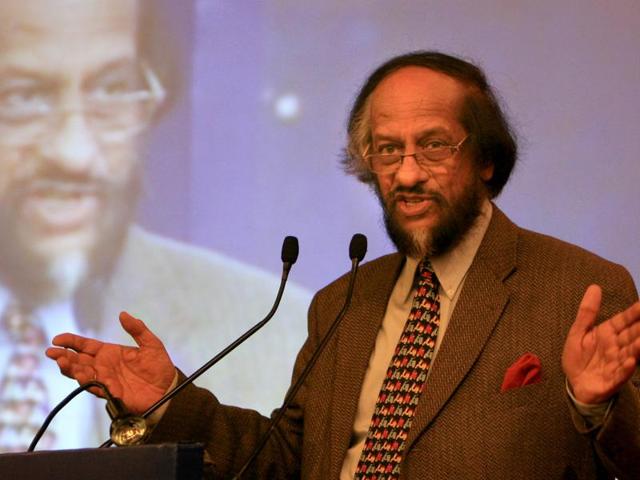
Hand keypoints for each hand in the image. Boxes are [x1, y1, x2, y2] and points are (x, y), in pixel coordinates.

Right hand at [46, 311, 175, 413]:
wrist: (168, 389)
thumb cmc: (160, 367)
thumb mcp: (151, 344)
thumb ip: (137, 329)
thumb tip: (123, 314)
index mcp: (110, 353)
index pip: (85, 346)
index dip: (71, 342)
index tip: (58, 339)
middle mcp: (104, 366)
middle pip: (78, 360)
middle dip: (63, 356)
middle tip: (52, 352)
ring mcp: (105, 379)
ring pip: (81, 373)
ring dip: (70, 368)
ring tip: (61, 361)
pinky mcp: (110, 392)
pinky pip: (94, 386)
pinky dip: (85, 380)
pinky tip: (79, 373)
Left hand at [562, 285, 639, 403]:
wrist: (574, 384)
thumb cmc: (578, 357)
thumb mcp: (578, 332)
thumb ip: (587, 312)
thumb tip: (595, 287)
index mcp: (607, 333)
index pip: (623, 320)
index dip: (634, 312)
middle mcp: (616, 347)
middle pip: (632, 335)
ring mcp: (616, 363)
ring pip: (631, 353)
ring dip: (638, 347)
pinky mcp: (612, 379)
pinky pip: (620, 374)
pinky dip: (626, 368)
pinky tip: (630, 361)